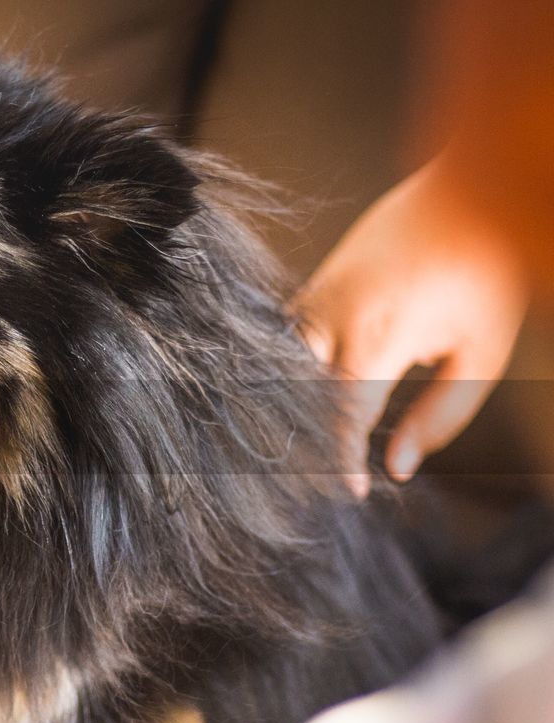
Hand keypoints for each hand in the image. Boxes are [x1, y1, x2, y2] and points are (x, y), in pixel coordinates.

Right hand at [294, 155, 527, 496]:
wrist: (465, 188)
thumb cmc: (484, 270)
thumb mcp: (482, 351)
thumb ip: (439, 417)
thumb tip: (397, 465)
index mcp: (376, 336)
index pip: (342, 418)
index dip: (340, 462)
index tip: (351, 491)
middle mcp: (331, 317)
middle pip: (296, 398)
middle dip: (303, 441)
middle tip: (314, 479)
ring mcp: (315, 297)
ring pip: (280, 370)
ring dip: (290, 407)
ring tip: (303, 443)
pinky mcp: (312, 285)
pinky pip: (287, 342)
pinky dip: (290, 373)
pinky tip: (302, 396)